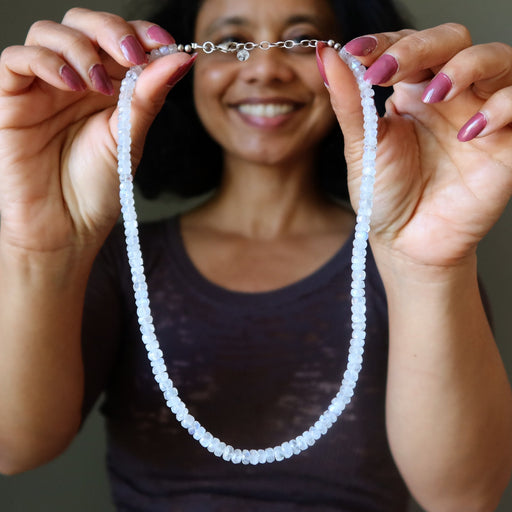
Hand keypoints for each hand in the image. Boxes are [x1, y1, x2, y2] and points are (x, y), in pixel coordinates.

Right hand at [0, 8, 193, 256]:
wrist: (66, 228)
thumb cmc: (98, 190)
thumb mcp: (130, 139)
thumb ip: (148, 97)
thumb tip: (182, 58)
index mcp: (108, 88)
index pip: (121, 40)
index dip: (141, 33)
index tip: (164, 45)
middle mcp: (75, 81)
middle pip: (84, 24)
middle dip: (111, 30)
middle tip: (132, 56)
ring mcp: (43, 88)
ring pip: (49, 33)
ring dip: (80, 47)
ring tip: (100, 84)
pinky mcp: (12, 100)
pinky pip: (16, 60)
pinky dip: (44, 62)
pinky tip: (70, 84)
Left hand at [319, 24, 511, 267]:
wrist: (406, 242)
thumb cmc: (385, 195)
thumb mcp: (362, 147)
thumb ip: (349, 101)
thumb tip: (327, 56)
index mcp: (413, 93)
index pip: (409, 46)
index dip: (385, 42)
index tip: (356, 53)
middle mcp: (450, 96)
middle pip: (454, 41)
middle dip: (422, 47)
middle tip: (388, 71)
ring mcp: (481, 114)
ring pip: (497, 59)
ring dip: (467, 67)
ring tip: (434, 95)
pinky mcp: (508, 141)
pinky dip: (501, 107)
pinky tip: (470, 131)